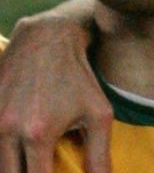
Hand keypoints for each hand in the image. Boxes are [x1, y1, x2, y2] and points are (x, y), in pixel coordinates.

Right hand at [0, 0, 112, 172]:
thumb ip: (99, 154)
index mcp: (37, 134)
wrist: (47, 39)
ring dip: (14, 166)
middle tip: (45, 168)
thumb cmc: (77, 76)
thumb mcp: (98, 113)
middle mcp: (7, 130)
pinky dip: (4, 151)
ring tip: (34, 161)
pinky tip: (19, 152)